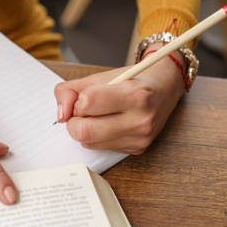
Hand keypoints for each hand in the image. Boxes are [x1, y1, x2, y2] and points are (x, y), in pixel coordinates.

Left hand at [54, 49, 184, 153]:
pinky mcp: (138, 150)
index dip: (78, 101)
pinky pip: (101, 148)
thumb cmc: (132, 79)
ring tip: (99, 115)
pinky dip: (97, 137)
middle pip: (84, 131)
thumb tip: (61, 115)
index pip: (87, 103)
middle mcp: (140, 120)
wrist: (165, 88)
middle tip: (83, 111)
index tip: (84, 97)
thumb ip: (71, 90)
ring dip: (85, 130)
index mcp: (134, 95)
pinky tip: (110, 124)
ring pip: (89, 143)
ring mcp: (140, 138)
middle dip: (75, 121)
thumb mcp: (101, 76)